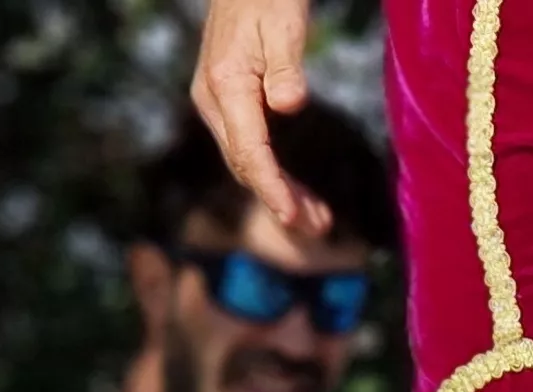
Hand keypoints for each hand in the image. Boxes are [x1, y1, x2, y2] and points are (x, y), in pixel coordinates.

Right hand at [189, 0, 327, 235]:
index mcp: (225, 86)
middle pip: (245, 164)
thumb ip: (286, 67)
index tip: (293, 216)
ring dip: (280, 192)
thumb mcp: (285, 25)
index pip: (248, 150)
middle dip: (280, 199)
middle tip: (319, 226)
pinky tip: (299, 193)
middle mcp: (213, 101)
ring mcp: (217, 105)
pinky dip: (273, 173)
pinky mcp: (229, 105)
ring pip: (246, 161)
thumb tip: (289, 104)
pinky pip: (249, 148)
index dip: (271, 186)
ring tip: (319, 220)